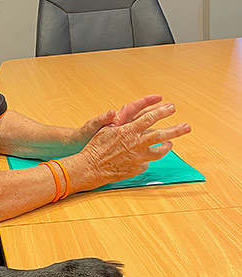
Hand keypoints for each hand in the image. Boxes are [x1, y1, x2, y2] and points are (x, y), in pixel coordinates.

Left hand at [74, 95, 164, 149]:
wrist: (80, 146)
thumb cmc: (84, 135)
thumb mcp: (92, 126)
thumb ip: (102, 119)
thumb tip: (111, 112)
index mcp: (116, 118)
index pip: (133, 107)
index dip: (146, 102)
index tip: (159, 98)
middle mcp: (122, 125)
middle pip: (143, 115)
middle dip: (157, 111)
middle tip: (172, 107)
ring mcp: (124, 134)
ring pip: (144, 128)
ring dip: (156, 126)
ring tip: (171, 124)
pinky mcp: (124, 144)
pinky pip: (139, 141)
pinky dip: (149, 141)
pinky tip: (160, 143)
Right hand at [76, 102, 190, 189]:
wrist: (90, 168)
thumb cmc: (95, 147)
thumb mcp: (104, 130)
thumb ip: (117, 122)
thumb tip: (119, 112)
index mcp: (128, 131)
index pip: (149, 118)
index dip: (162, 112)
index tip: (171, 108)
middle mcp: (136, 143)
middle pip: (161, 135)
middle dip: (176, 130)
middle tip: (187, 127)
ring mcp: (138, 157)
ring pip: (159, 151)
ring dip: (167, 147)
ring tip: (171, 143)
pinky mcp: (136, 168)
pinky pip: (147, 162)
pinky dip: (147, 159)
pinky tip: (148, 157)